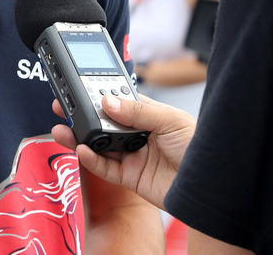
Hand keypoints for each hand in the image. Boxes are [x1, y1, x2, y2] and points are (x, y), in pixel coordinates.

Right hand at [51, 94, 194, 209]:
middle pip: (102, 123)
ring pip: (99, 145)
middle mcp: (137, 134)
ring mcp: (133, 156)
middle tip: (62, 106)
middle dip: (81, 116)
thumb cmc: (200, 147)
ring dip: (80, 137)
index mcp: (147, 115)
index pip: (117, 101)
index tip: (77, 88)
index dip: (97, 96)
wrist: (210, 184)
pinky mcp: (131, 178)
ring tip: (63, 129)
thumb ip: (138, 111)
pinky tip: (82, 150)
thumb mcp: (170, 120)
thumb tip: (107, 101)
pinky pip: (105, 168)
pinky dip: (91, 160)